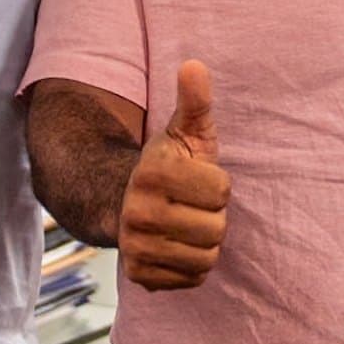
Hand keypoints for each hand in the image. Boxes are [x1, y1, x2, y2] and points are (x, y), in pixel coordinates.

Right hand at [118, 60, 229, 290]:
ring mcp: (136, 248)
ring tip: (185, 223)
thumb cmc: (168, 164)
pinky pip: (193, 278)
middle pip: (217, 228)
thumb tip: (194, 65)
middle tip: (190, 204)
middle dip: (212, 215)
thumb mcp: (183, 130)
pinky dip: (192, 264)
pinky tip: (177, 245)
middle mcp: (138, 213)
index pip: (222, 190)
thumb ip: (194, 100)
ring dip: (204, 241)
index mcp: (152, 173)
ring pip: (207, 256)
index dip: (216, 183)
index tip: (196, 177)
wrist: (122, 203)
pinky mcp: (140, 277)